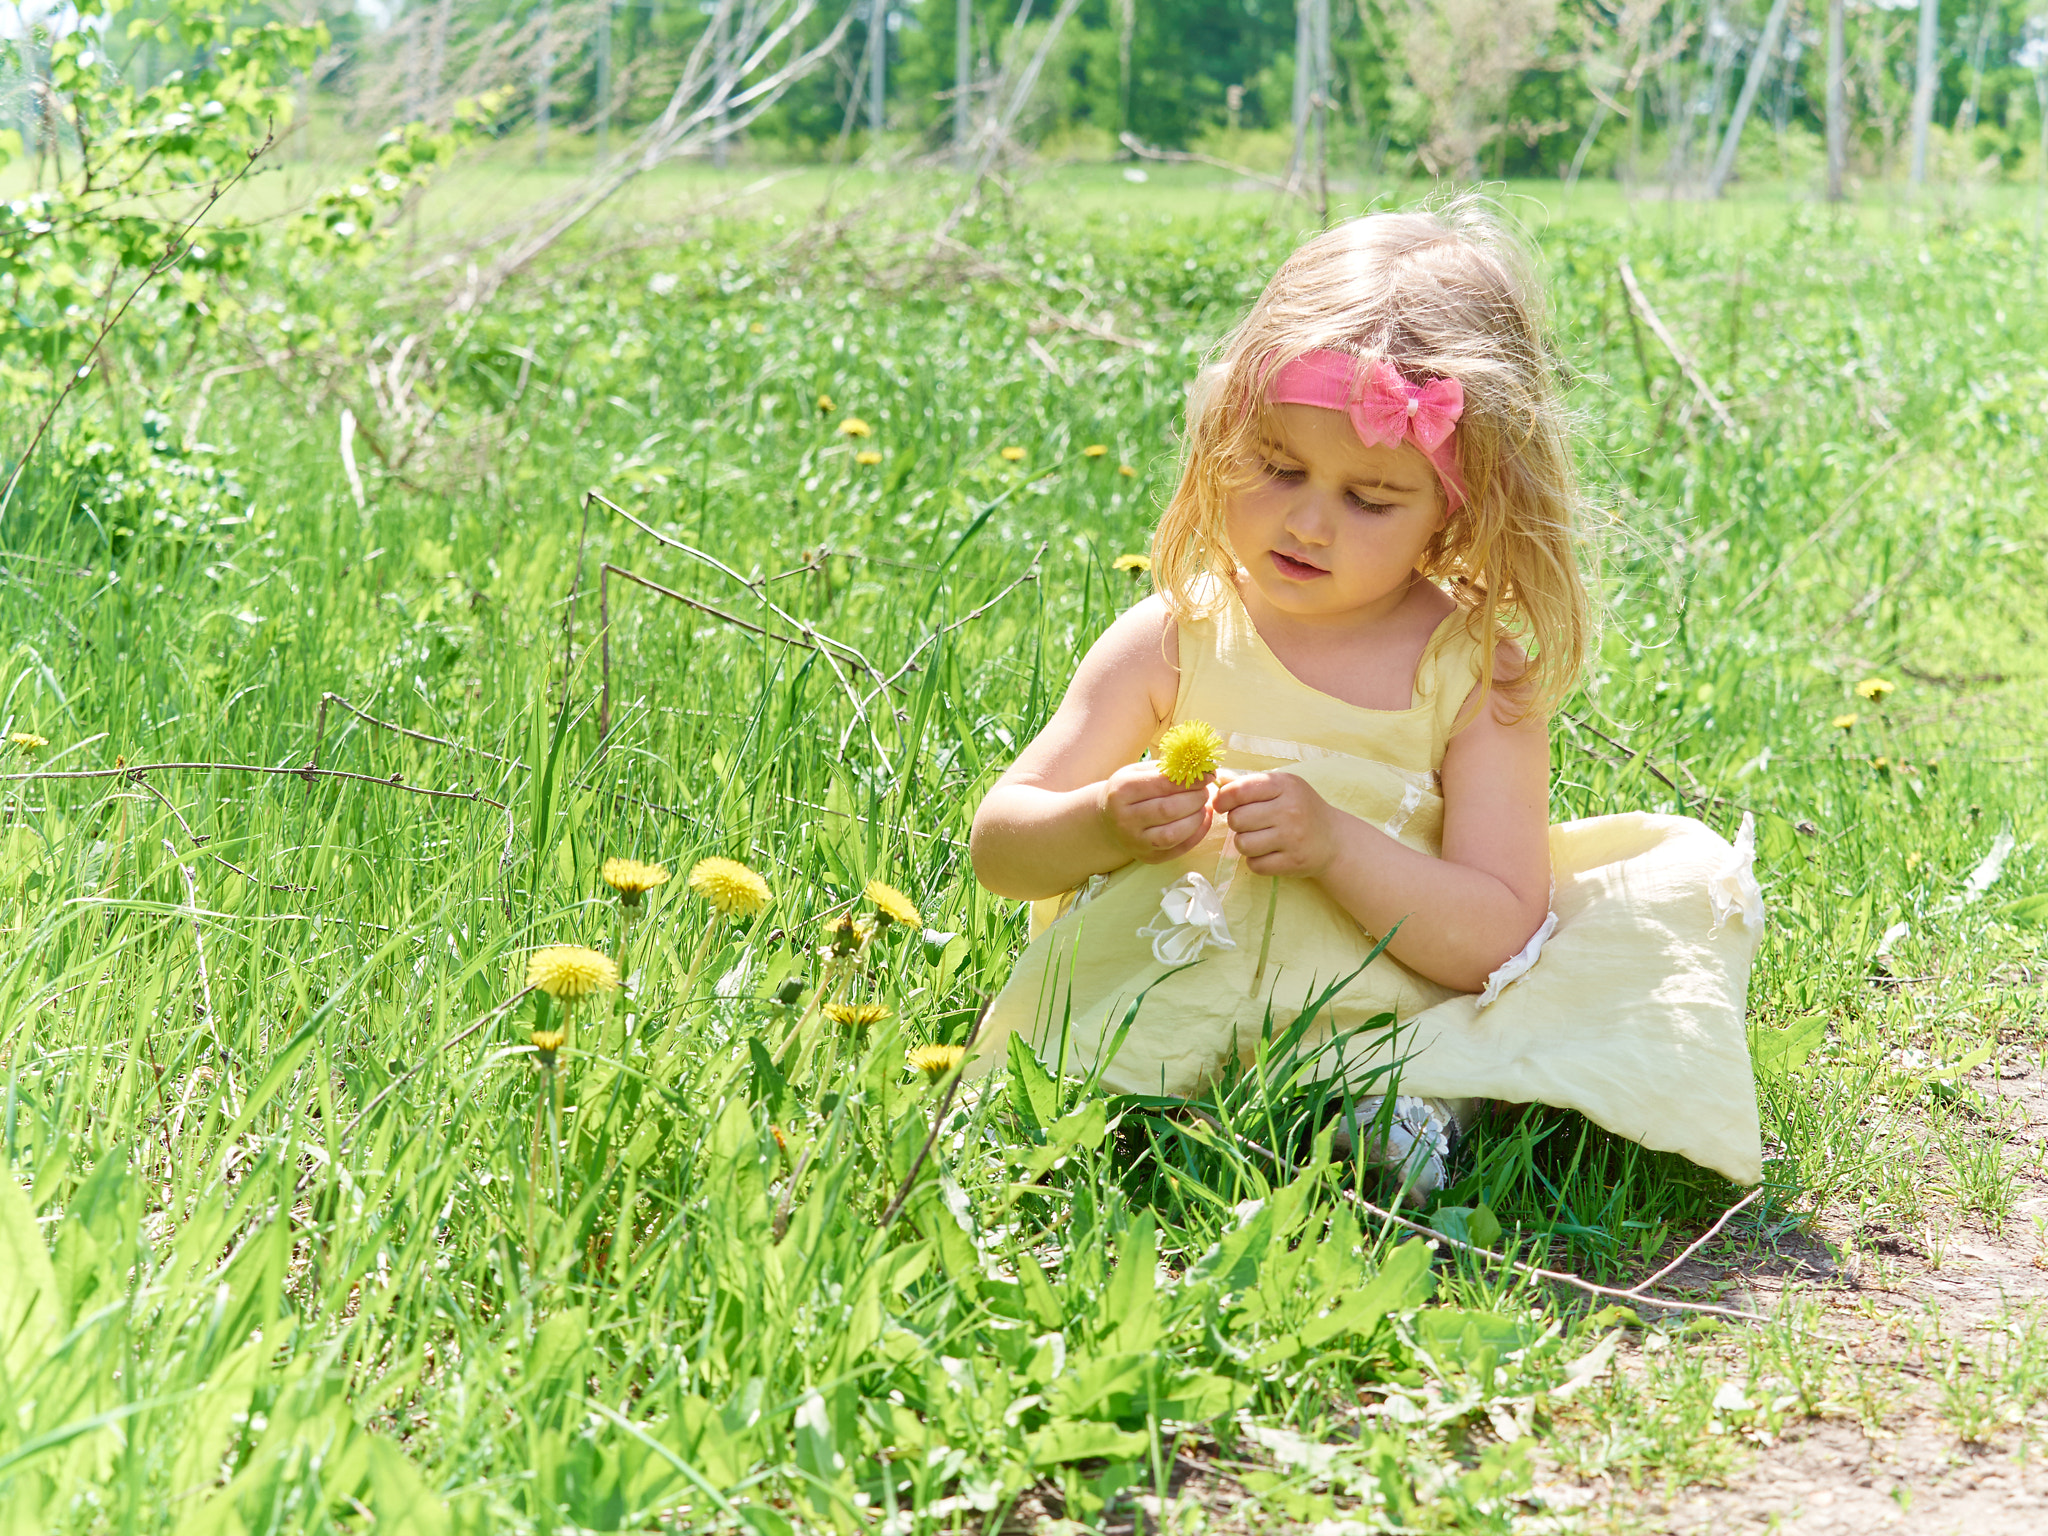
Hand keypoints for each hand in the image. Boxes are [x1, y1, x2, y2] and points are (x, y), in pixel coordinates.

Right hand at [1097, 761, 1214, 864]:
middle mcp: (1125, 819)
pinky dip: (1197, 834)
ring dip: (1197, 819)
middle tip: (1205, 792)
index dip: (1190, 780)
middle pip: (1169, 810)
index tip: (1207, 775)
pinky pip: (1179, 849)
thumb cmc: (1128, 791)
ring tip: (1203, 806)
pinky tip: (1201, 820)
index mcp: (1121, 791)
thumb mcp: (1137, 772)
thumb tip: (1202, 769)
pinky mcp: (1148, 857)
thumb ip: (1166, 769)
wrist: (1107, 821)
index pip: (1162, 784)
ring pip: (1174, 834)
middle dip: (1195, 799)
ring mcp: (1135, 842)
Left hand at [1215, 771, 1339, 878]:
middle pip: (1236, 819)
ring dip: (1245, 843)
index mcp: (1284, 785)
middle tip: (1250, 823)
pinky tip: (1269, 853)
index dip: (1223, 799)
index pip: (1239, 791)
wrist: (1334, 839)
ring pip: (1242, 844)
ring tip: (1259, 838)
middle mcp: (1290, 810)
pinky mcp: (1293, 862)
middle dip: (1237, 823)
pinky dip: (1256, 861)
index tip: (1222, 805)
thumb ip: (1248, 783)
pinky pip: (1255, 865)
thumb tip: (1217, 777)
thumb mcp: (1281, 787)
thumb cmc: (1301, 808)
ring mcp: (1293, 838)